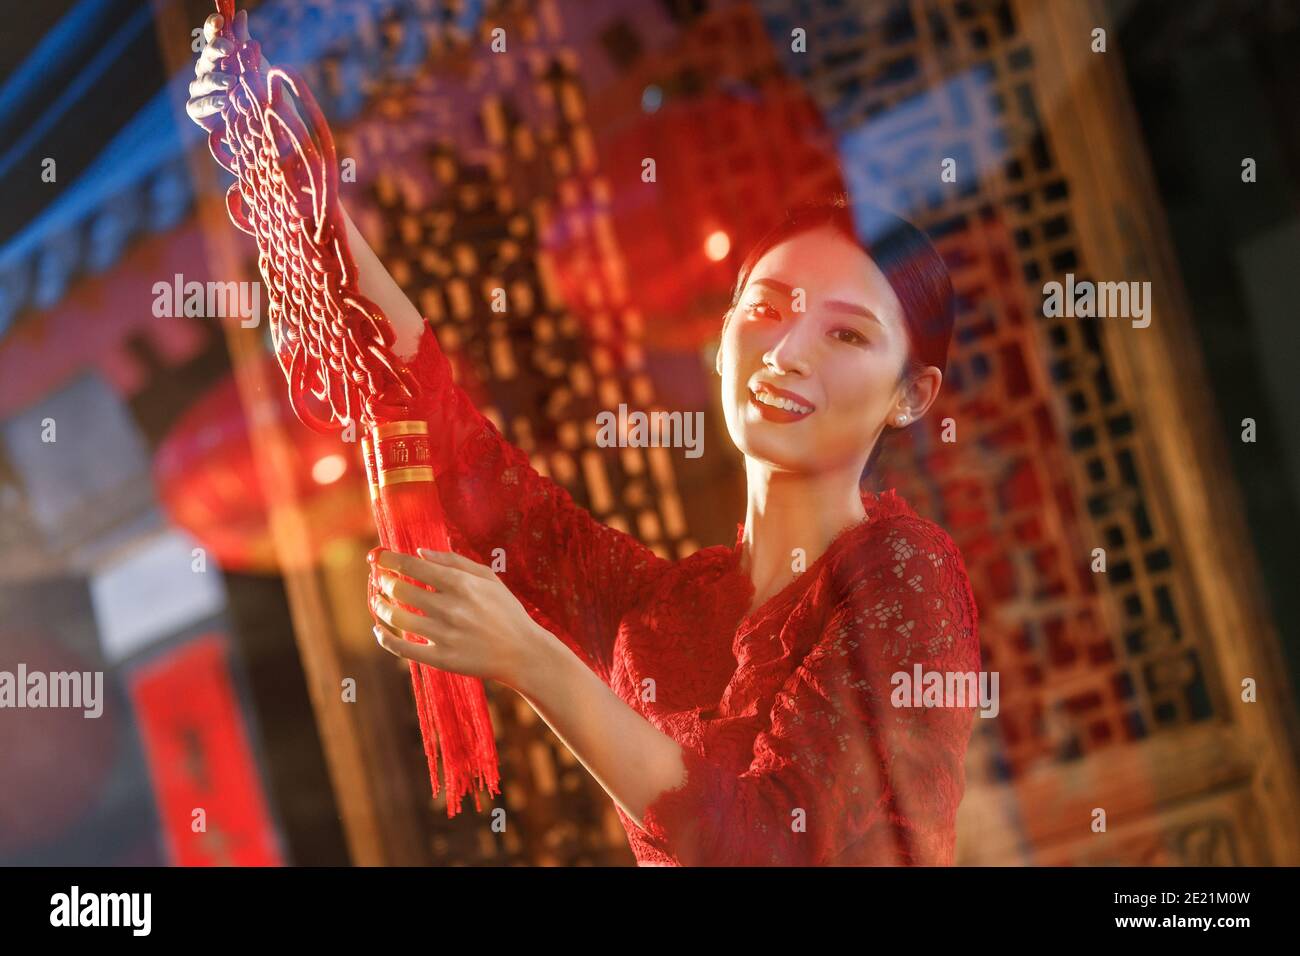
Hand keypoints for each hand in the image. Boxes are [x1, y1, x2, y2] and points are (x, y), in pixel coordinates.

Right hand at [186, 9, 251, 132]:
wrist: (267, 123)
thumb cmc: (259, 90)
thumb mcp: (256, 65)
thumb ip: (245, 41)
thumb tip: (240, 14)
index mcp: (219, 57)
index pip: (212, 38)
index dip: (213, 28)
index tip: (220, 20)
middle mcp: (207, 71)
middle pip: (205, 57)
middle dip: (215, 50)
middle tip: (229, 48)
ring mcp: (200, 91)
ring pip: (201, 81)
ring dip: (215, 80)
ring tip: (230, 82)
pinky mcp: (197, 111)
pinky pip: (198, 105)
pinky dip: (210, 103)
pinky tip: (223, 103)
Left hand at [369, 548, 550, 690]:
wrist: (522, 653)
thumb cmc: (506, 611)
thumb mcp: (488, 578)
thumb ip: (454, 561)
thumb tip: (419, 552)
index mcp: (461, 584)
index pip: (412, 566)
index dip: (389, 559)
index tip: (378, 557)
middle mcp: (450, 608)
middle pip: (400, 590)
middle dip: (384, 581)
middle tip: (382, 580)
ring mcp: (444, 635)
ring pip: (396, 617)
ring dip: (380, 606)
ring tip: (378, 601)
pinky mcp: (441, 658)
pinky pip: (402, 648)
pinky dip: (384, 638)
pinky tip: (379, 630)